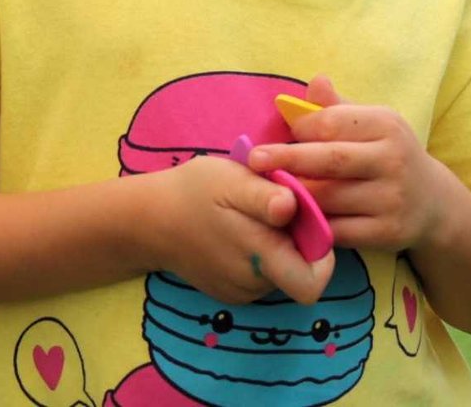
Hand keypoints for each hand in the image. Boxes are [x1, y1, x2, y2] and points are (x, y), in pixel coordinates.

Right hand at [147, 154, 335, 305]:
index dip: (322, 256)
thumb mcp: (230, 179)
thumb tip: (290, 207)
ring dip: (277, 246)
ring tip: (251, 216)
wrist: (148, 220)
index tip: (307, 223)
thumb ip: (263, 196)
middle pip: (300, 273)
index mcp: (260, 256)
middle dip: (297, 243)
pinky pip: (261, 276)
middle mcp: (254, 284)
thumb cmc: (193, 192)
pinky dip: (259, 255)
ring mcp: (240, 292)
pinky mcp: (230, 292)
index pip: (312, 283)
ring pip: (281, 273)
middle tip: (276, 210)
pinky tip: (238, 231)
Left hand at [249, 75, 449, 253]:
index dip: (303, 128)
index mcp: (387, 125)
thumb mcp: (371, 125)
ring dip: (296, 195)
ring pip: (330, 198)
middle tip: (254, 159)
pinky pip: (338, 230)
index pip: (334, 123)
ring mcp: (391, 199)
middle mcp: (393, 160)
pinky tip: (294, 219)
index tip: (282, 132)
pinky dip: (313, 225)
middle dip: (288, 159)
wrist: (433, 203)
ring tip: (269, 190)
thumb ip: (338, 108)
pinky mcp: (387, 233)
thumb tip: (315, 81)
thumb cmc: (386, 155)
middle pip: (331, 160)